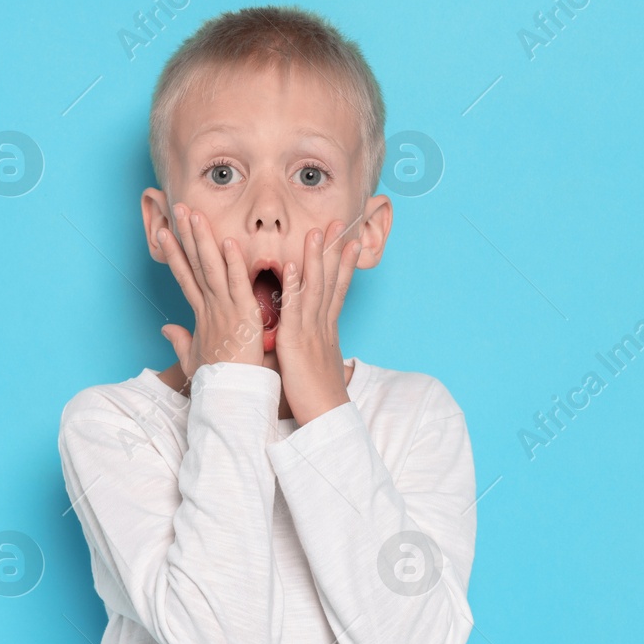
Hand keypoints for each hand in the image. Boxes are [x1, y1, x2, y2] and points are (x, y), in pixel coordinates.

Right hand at [155, 203, 264, 380]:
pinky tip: (227, 242)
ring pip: (212, 268)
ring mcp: (224, 310)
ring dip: (202, 240)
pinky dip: (233, 264)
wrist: (230, 397)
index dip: (174, 254)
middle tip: (178, 209)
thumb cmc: (217, 380)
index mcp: (202, 315)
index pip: (185, 277)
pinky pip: (237, 285)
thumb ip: (180, 340)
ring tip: (194, 215)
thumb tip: (166, 329)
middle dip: (185, 235)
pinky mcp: (242, 316)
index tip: (163, 233)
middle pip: (194, 264)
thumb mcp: (193, 359)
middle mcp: (210, 308)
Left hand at [275, 219, 361, 425]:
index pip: (337, 291)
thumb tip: (322, 346)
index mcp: (326, 331)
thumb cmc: (320, 399)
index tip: (351, 243)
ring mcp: (312, 333)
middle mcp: (323, 326)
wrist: (327, 420)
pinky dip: (295, 287)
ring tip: (317, 232)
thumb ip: (316, 350)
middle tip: (339, 223)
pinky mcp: (298, 344)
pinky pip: (296, 311)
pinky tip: (292, 266)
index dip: (344, 266)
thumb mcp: (318, 367)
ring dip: (316, 259)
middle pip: (331, 281)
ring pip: (315, 289)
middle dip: (335, 251)